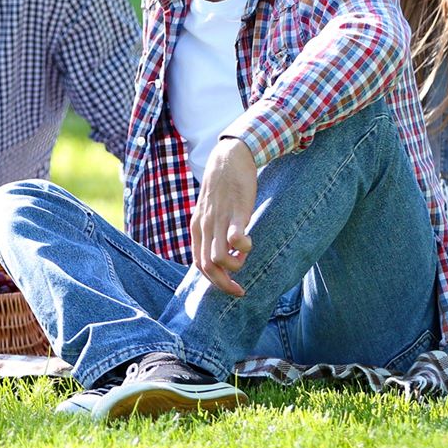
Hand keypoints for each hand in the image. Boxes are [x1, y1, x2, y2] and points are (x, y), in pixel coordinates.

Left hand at [191, 138, 256, 296]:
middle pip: (208, 266)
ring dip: (234, 266)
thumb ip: (212, 229)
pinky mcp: (236, 211)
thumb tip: (222, 252)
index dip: (212, 281)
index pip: (199, 263)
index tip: (228, 288)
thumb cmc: (223, 185)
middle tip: (239, 291)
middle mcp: (205, 226)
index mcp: (198, 227)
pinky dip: (242, 248)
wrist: (230, 157)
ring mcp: (219, 219)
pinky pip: (234, 238)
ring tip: (244, 258)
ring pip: (218, 258)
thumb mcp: (210, 209)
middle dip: (223, 285)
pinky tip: (249, 242)